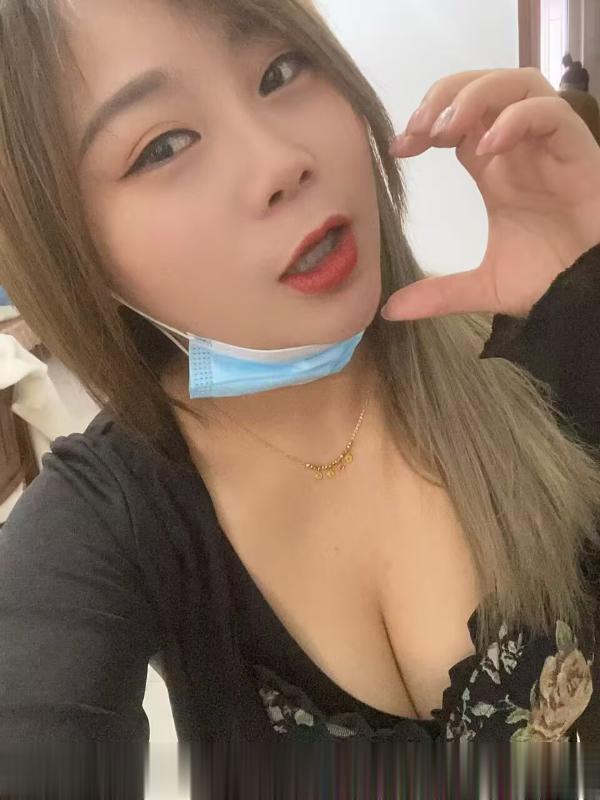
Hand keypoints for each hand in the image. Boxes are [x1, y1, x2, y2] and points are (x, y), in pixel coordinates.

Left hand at [381, 68, 599, 320]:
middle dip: (447, 95)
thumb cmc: (552, 281)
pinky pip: (552, 112)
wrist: (591, 296)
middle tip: (418, 128)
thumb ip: (439, 293)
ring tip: (446, 129)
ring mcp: (550, 147)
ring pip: (519, 85)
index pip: (458, 122)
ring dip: (477, 96)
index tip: (398, 148)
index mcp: (496, 172)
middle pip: (485, 87)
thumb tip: (391, 309)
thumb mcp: (484, 288)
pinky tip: (487, 149)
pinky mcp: (579, 152)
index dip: (426, 123)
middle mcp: (521, 150)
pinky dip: (516, 119)